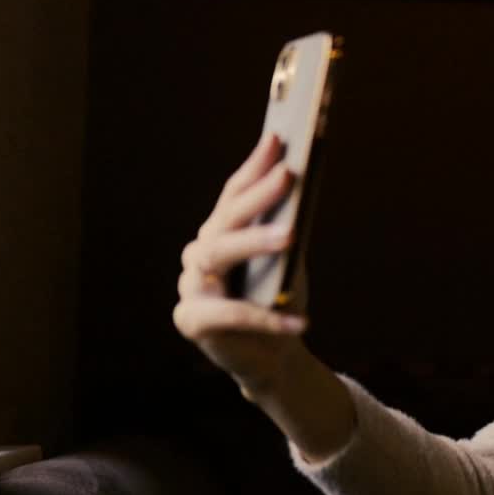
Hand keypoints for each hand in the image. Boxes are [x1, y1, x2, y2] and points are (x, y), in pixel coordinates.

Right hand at [173, 133, 310, 396]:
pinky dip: (268, 318)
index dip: (254, 165)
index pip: (233, 193)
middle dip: (257, 194)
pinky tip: (300, 321)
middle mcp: (199, 254)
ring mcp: (190, 286)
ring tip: (292, 235)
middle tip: (288, 175)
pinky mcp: (191, 321)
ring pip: (217, 255)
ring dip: (255, 241)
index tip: (278, 138)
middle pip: (225, 218)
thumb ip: (288, 228)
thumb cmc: (280, 300)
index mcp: (219, 233)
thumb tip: (302, 186)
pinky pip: (231, 315)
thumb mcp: (289, 262)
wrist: (273, 356)